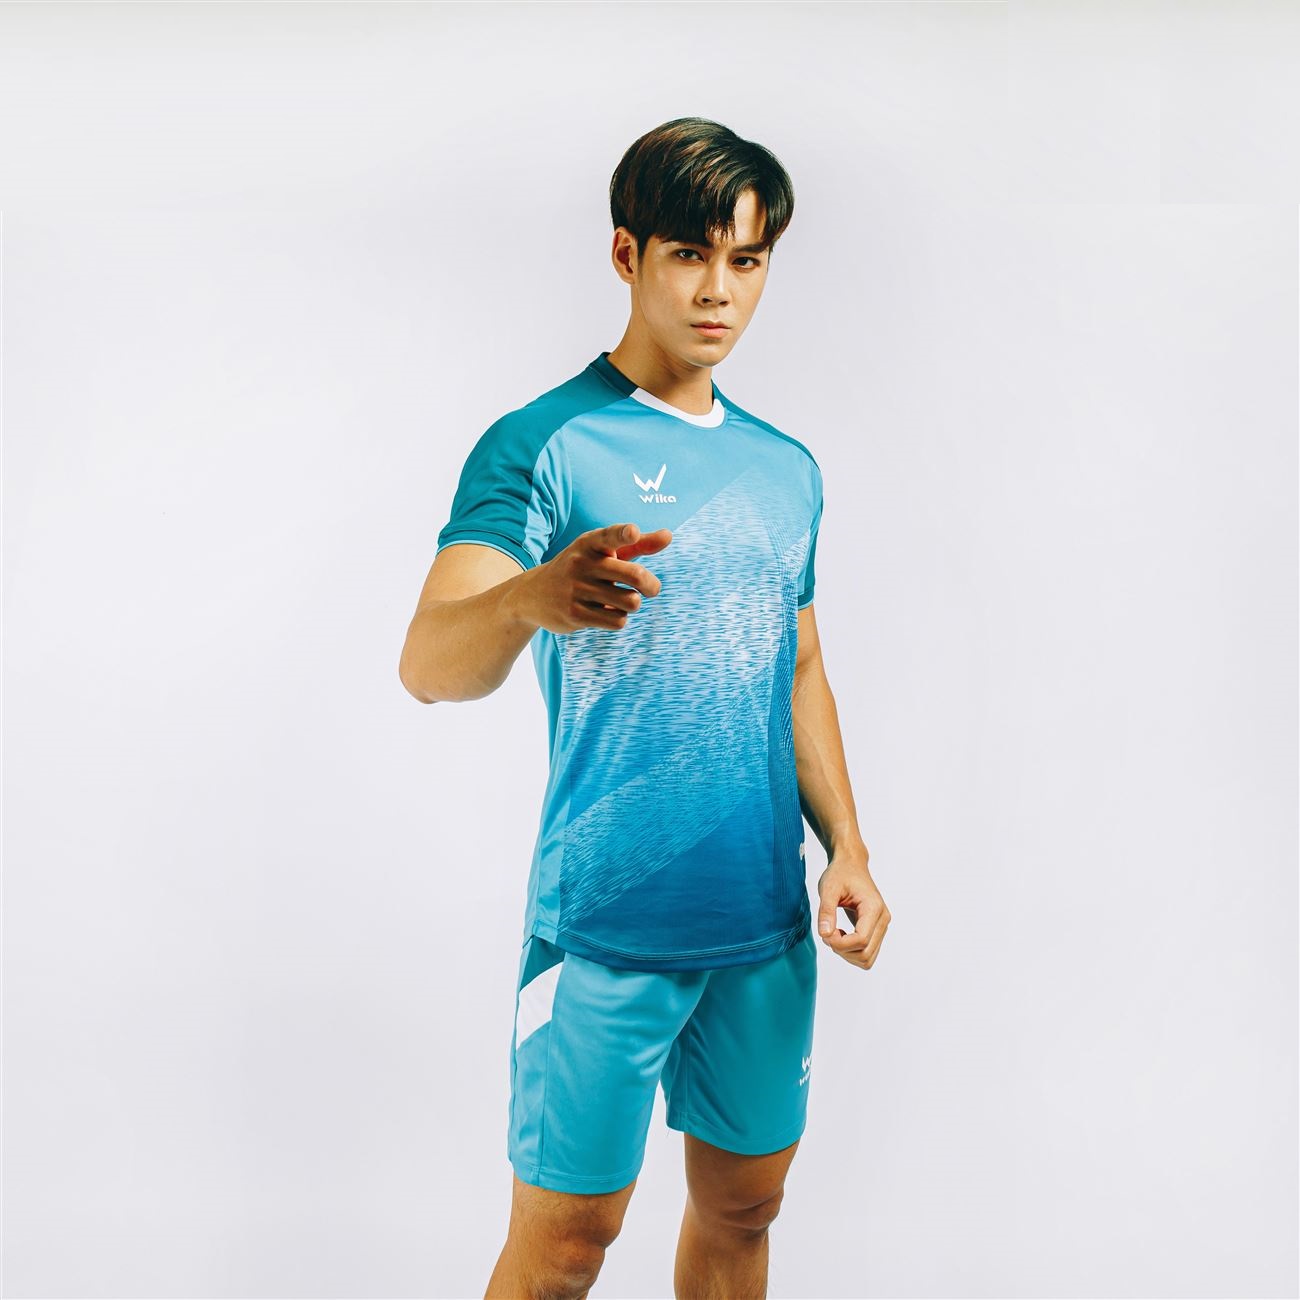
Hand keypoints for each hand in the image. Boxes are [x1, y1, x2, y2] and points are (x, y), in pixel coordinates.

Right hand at [514, 523, 671, 633]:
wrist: (534, 594)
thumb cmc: (582, 568)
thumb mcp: (605, 552)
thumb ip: (638, 544)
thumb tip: (669, 535)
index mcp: (590, 542)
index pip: (609, 535)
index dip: (624, 534)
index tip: (632, 532)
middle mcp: (582, 563)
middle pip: (635, 576)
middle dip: (652, 586)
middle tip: (652, 589)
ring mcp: (576, 589)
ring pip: (630, 602)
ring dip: (632, 604)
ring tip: (620, 600)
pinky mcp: (575, 614)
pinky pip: (617, 621)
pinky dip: (618, 618)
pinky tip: (605, 612)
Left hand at [816, 857, 889, 968]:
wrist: (851, 865)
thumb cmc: (841, 874)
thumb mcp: (828, 888)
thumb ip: (826, 911)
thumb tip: (825, 934)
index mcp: (874, 908)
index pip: (861, 940)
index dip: (840, 943)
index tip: (825, 933)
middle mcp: (883, 920)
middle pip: (865, 954)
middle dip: (842, 950)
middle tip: (827, 933)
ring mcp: (882, 927)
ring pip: (867, 958)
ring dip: (846, 953)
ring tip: (833, 934)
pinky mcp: (876, 930)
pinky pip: (866, 953)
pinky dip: (851, 951)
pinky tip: (840, 935)